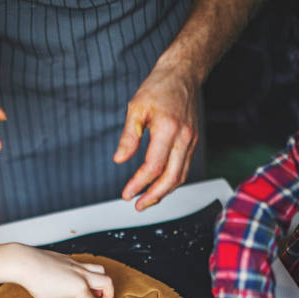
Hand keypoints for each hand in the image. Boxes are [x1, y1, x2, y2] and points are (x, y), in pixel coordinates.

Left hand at [15, 247, 113, 297]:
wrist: (27, 263)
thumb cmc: (38, 281)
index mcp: (79, 288)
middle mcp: (82, 276)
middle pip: (106, 282)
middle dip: (109, 293)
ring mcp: (77, 266)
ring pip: (99, 270)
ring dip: (101, 280)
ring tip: (94, 290)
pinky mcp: (71, 260)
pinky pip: (86, 266)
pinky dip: (89, 274)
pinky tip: (79, 280)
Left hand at [114, 60, 198, 210]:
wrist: (182, 74)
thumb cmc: (159, 88)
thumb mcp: (135, 108)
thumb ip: (128, 137)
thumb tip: (120, 159)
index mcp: (168, 129)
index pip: (153, 166)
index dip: (139, 184)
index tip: (127, 193)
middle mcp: (183, 138)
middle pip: (171, 178)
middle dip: (154, 196)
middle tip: (138, 205)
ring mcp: (191, 142)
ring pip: (180, 177)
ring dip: (163, 193)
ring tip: (146, 200)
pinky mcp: (193, 143)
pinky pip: (183, 169)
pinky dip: (171, 182)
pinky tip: (158, 187)